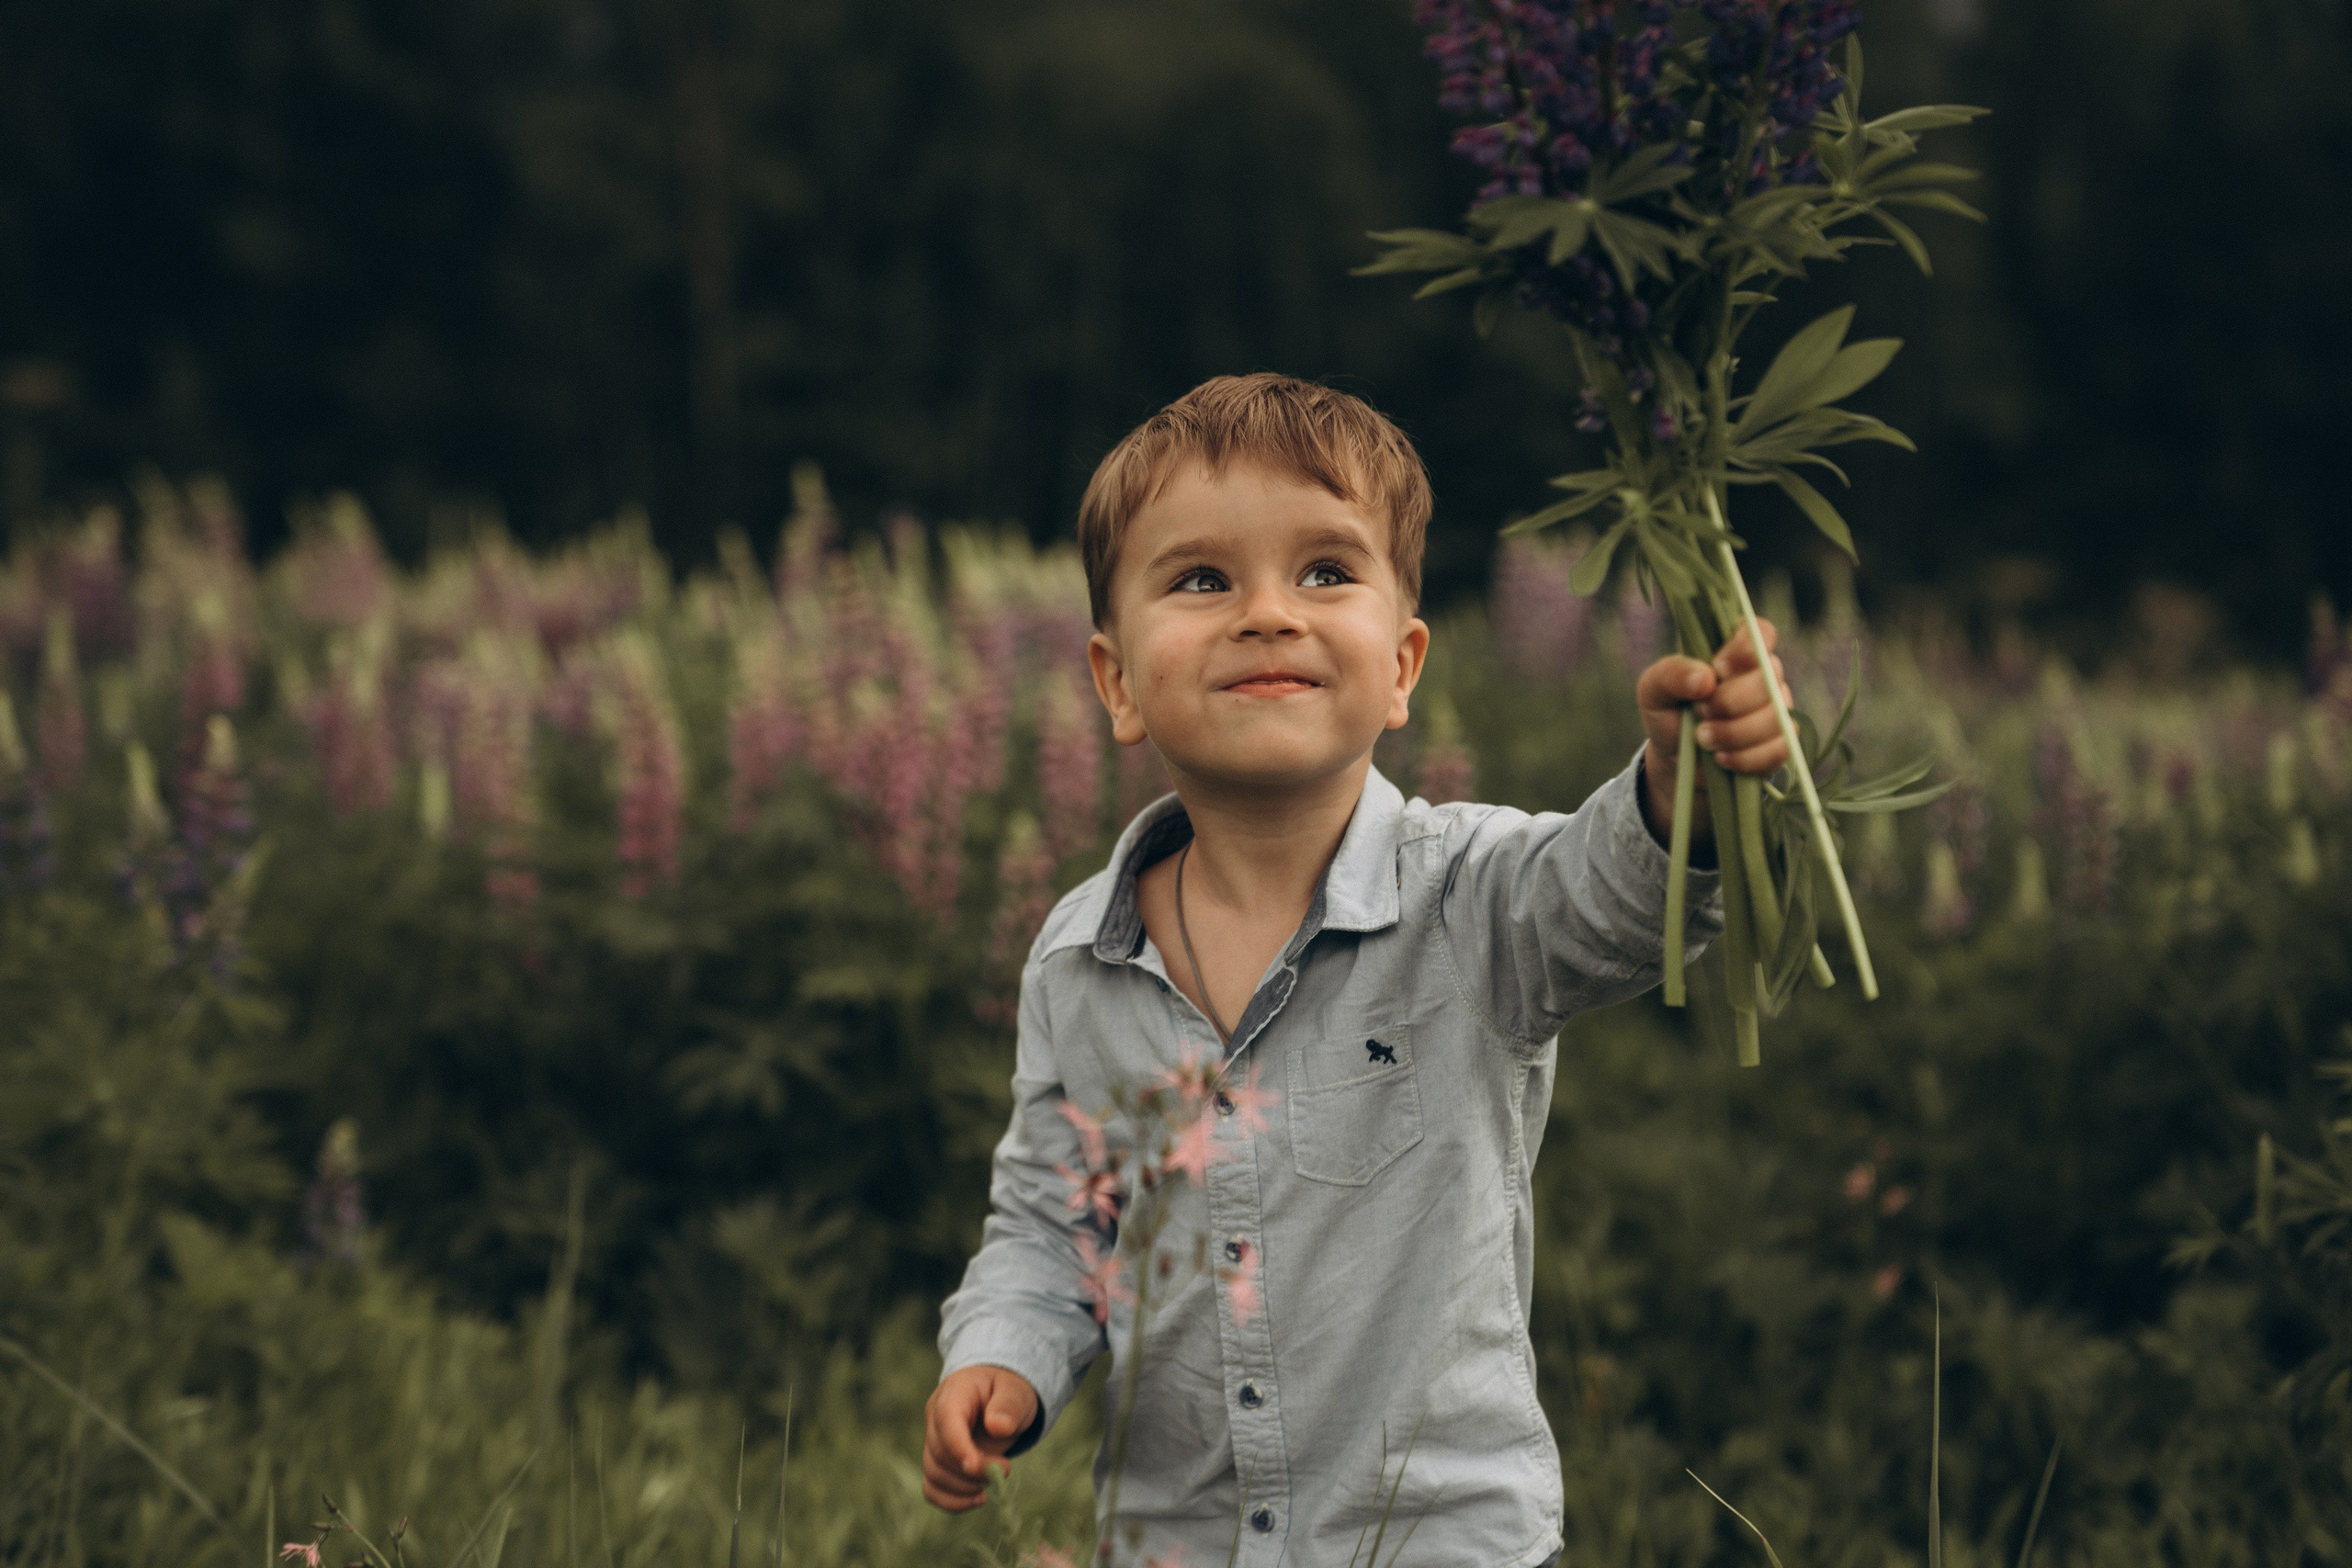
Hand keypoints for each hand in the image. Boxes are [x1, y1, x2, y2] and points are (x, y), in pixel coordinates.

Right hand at [921, 1364, 1039, 1511]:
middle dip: (973, 1471)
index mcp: (954, 1392)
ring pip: (934, 1474)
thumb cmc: (1006, 1390)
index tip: (975, 1466)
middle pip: (940, 1453)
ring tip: (995, 1480)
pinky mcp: (937, 1463)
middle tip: (1006, 1468)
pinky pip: (933, 1488)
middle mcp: (935, 1417)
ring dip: (965, 1487)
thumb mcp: (1015, 1390)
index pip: (946, 1420)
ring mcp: (933, 1441)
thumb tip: (998, 1427)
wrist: (998, 1395)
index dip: (957, 1446)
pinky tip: (978, 1499)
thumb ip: (1008, 1405)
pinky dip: (952, 1501)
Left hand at [1636, 620, 1794, 839]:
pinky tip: (1721, 758)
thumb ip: (1672, 674)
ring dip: (1734, 733)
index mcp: (1735, 648)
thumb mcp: (1654, 689)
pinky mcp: (1781, 741)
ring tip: (1702, 739)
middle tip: (1699, 712)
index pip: (1760, 632)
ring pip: (1775, 716)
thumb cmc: (1669, 711)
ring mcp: (1778, 707)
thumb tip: (1706, 678)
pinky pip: (1780, 747)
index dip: (1745, 651)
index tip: (1718, 669)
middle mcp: (1763, 673)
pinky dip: (1746, 757)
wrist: (1676, 758)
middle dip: (1729, 701)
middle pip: (1769, 677)